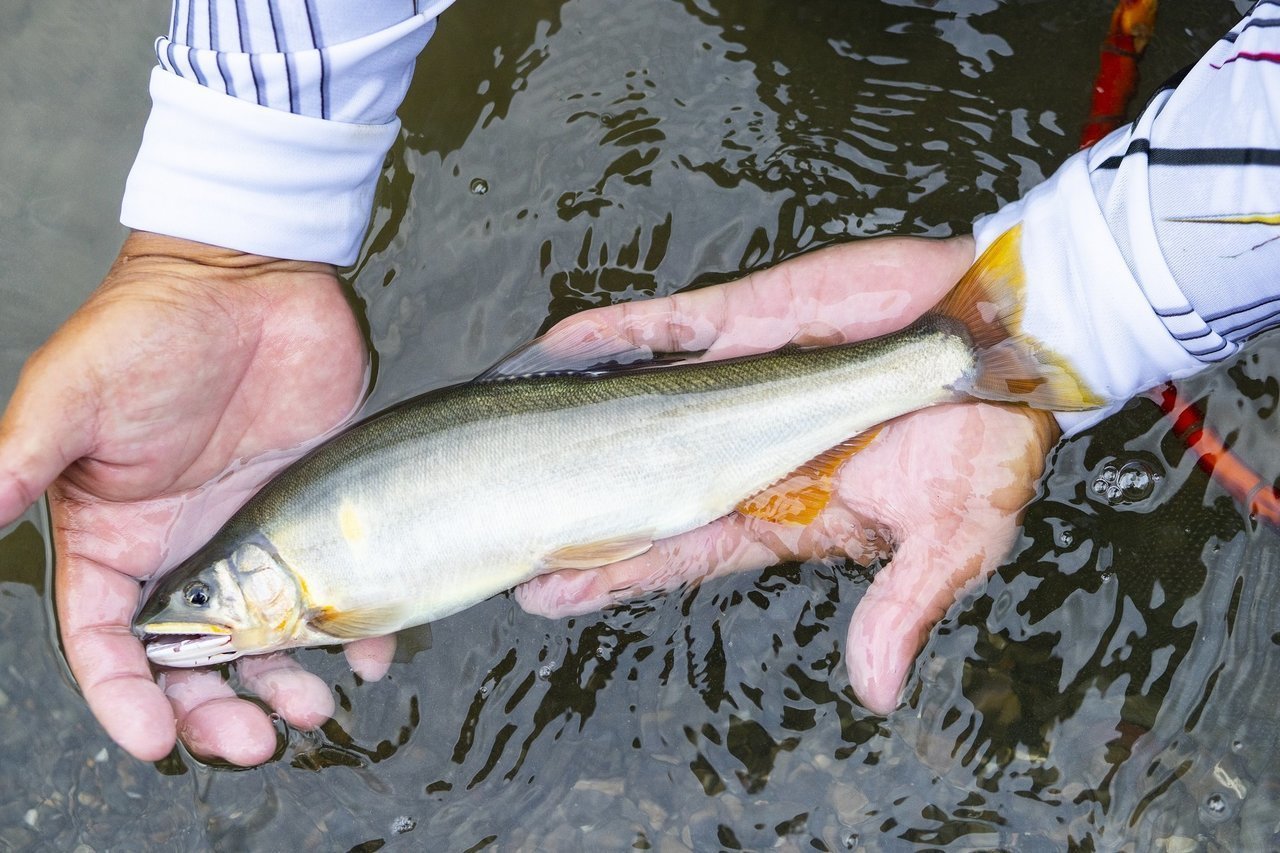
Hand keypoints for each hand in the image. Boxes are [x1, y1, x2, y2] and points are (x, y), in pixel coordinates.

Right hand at [0, 232, 391, 763]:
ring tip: (309, 706)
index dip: (125, 696)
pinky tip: (371, 649)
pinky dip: (354, 628)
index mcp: (114, 539)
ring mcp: (256, 539)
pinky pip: (335, 589)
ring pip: (268, 640)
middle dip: (214, 710)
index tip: (155, 737)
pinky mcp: (314, 517)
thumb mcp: (72, 396)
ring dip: (284, 682)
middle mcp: (185, 551)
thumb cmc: (149, 327)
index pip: (109, 641)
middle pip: (193, 661)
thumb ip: (19, 462)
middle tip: (252, 740)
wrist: (252, 277)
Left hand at [514, 234, 1058, 712]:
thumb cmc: (988, 441)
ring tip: (506, 441)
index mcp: (783, 508)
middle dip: (578, 514)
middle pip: (641, 484)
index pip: (682, 548)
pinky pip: (669, 329)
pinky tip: (557, 348)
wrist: (1009, 335)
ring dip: (576, 421)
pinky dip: (617, 336)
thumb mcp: (954, 537)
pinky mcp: (749, 320)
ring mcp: (739, 380)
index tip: (551, 594)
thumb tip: (875, 691)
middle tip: (508, 536)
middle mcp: (745, 446)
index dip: (618, 571)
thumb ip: (904, 605)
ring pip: (637, 405)